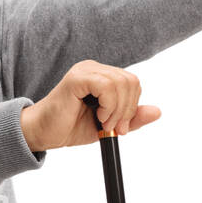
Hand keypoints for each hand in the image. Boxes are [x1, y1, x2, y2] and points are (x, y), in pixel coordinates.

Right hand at [20, 60, 160, 152]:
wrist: (43, 134)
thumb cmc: (70, 127)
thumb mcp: (108, 125)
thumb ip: (131, 118)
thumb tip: (157, 112)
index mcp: (101, 76)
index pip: (132, 83)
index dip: (132, 107)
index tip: (119, 128)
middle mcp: (94, 68)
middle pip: (131, 81)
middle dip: (127, 110)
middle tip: (113, 127)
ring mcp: (85, 71)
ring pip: (121, 83)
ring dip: (117, 110)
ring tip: (103, 122)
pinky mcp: (76, 78)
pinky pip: (106, 85)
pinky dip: (109, 105)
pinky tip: (98, 115)